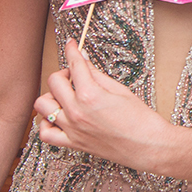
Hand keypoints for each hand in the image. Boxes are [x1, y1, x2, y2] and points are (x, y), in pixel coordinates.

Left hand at [36, 38, 172, 169]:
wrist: (148, 146)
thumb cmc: (140, 119)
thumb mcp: (120, 90)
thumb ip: (96, 74)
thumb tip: (83, 58)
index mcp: (90, 95)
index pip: (75, 65)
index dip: (72, 50)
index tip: (71, 44)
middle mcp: (76, 112)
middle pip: (54, 82)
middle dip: (64, 73)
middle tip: (76, 74)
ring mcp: (72, 129)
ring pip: (43, 105)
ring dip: (52, 95)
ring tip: (66, 95)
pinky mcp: (72, 143)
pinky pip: (45, 133)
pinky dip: (46, 122)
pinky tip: (58, 116)